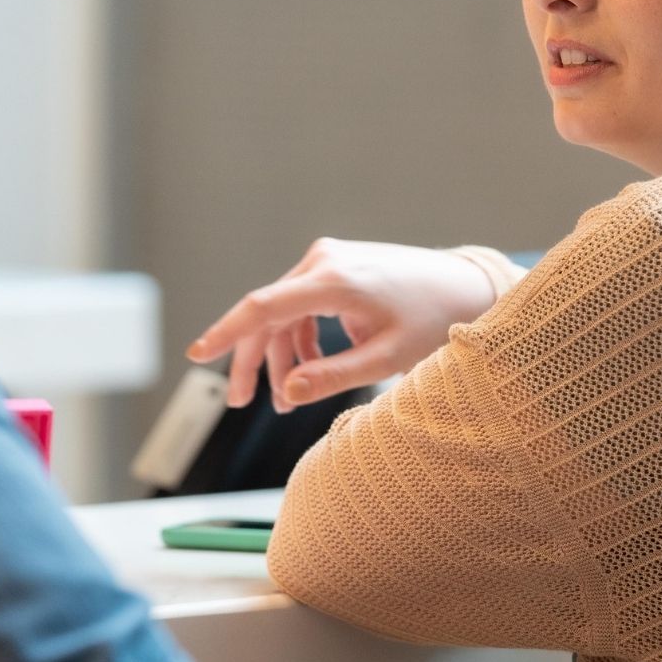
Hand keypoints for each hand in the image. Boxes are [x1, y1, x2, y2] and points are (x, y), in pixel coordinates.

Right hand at [186, 238, 499, 411]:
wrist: (465, 285)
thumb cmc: (434, 320)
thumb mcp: (388, 357)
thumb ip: (335, 377)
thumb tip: (287, 393)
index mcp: (335, 281)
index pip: (264, 306)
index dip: (225, 332)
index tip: (196, 353)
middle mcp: (325, 261)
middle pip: (266, 314)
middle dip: (251, 361)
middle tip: (240, 403)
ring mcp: (328, 258)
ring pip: (281, 311)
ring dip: (277, 354)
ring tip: (284, 399)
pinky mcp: (334, 265)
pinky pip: (299, 304)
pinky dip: (296, 337)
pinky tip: (307, 367)